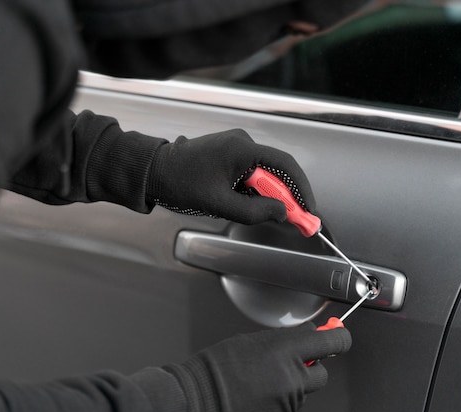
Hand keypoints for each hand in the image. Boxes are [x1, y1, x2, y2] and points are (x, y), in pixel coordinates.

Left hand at [146, 129, 315, 223]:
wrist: (152, 171)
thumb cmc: (179, 182)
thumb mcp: (219, 204)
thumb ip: (254, 211)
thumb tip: (280, 214)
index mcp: (242, 149)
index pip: (285, 165)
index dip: (301, 189)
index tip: (308, 209)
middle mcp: (242, 143)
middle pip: (276, 171)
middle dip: (286, 197)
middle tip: (295, 219)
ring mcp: (234, 147)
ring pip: (262, 174)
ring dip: (267, 195)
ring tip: (264, 215)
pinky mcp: (227, 155)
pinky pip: (250, 173)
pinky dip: (254, 190)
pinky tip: (247, 205)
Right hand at [164, 323, 351, 411]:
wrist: (200, 397)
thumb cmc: (219, 366)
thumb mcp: (252, 340)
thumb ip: (284, 339)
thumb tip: (306, 336)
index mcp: (285, 350)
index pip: (332, 341)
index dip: (339, 337)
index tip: (339, 334)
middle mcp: (292, 377)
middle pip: (323, 372)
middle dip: (313, 366)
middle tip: (297, 361)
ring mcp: (288, 400)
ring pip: (305, 390)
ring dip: (293, 383)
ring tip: (264, 377)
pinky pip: (291, 404)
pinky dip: (281, 397)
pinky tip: (260, 391)